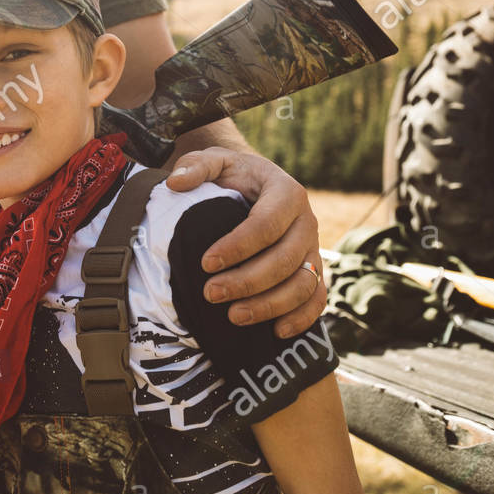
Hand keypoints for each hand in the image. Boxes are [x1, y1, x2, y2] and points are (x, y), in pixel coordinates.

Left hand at [165, 147, 324, 338]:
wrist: (256, 185)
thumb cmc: (234, 175)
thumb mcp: (215, 161)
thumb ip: (196, 166)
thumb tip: (175, 182)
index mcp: (286, 192)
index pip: (266, 224)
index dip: (237, 247)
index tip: (205, 263)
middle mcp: (307, 221)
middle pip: (285, 259)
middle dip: (247, 281)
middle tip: (211, 294)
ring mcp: (313, 249)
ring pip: (303, 284)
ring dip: (270, 305)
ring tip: (234, 316)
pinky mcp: (314, 271)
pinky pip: (317, 298)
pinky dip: (302, 318)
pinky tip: (276, 332)